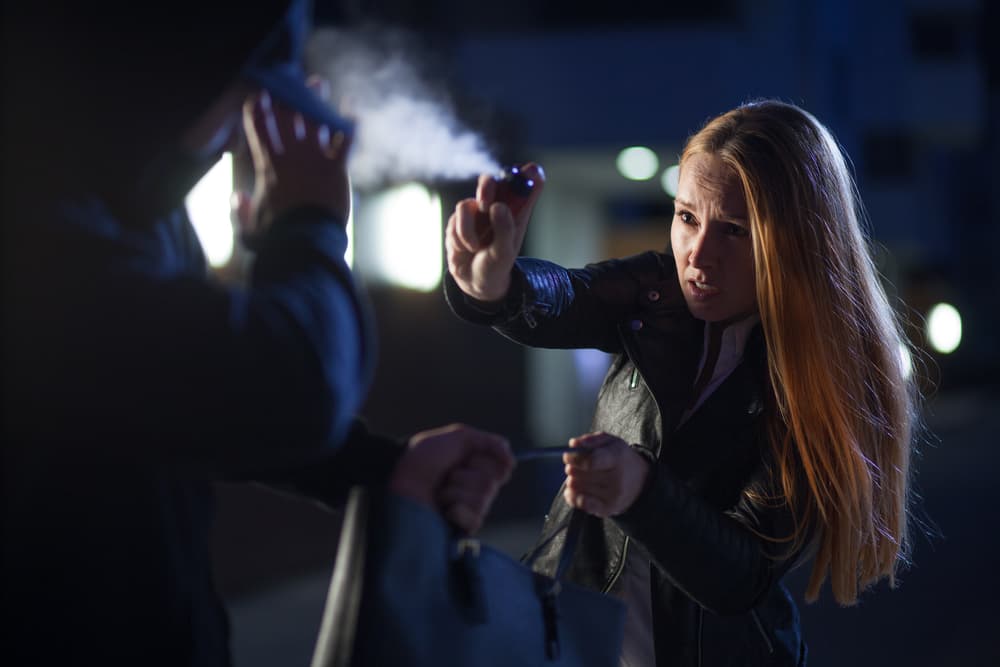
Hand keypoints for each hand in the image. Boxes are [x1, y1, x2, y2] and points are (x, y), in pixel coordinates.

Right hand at [234, 78, 353, 235]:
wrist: (306, 242)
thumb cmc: (276, 237)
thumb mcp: (248, 227)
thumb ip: (240, 211)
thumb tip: (238, 197)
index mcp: (268, 166)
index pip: (258, 129)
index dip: (257, 110)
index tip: (258, 95)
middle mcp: (291, 156)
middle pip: (287, 117)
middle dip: (287, 96)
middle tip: (290, 79)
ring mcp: (315, 159)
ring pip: (315, 121)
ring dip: (316, 100)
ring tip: (318, 82)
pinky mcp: (338, 168)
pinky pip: (345, 139)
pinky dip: (349, 123)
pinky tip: (351, 107)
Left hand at [389, 423, 514, 533]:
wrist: (398, 477)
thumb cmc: (422, 457)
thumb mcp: (457, 437)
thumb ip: (488, 442)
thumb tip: (512, 459)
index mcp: (476, 469)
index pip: (502, 469)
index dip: (484, 460)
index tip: (466, 456)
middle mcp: (474, 490)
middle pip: (493, 483)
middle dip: (466, 474)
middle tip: (446, 474)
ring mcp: (467, 510)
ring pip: (483, 499)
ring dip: (456, 490)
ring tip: (439, 491)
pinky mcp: (459, 528)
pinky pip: (474, 518)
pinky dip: (457, 509)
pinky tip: (443, 508)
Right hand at [445, 163, 544, 301]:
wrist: (474, 281)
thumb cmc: (496, 266)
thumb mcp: (504, 253)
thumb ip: (504, 229)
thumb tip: (497, 206)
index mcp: (516, 211)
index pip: (526, 184)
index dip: (527, 173)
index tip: (527, 172)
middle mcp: (496, 206)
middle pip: (491, 181)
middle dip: (486, 187)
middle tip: (485, 203)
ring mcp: (476, 211)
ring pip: (466, 205)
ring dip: (467, 230)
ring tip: (475, 247)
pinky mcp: (458, 220)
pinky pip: (454, 221)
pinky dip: (459, 238)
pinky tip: (465, 249)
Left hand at [562, 432, 649, 516]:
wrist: (641, 481)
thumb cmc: (621, 459)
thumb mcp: (610, 442)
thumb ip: (590, 440)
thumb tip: (573, 444)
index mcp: (618, 458)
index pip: (590, 461)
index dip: (574, 459)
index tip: (567, 456)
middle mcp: (617, 479)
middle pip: (580, 475)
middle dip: (571, 469)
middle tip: (573, 466)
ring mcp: (613, 496)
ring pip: (577, 488)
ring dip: (572, 481)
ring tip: (578, 477)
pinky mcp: (608, 509)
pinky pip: (581, 503)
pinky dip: (572, 496)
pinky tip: (573, 490)